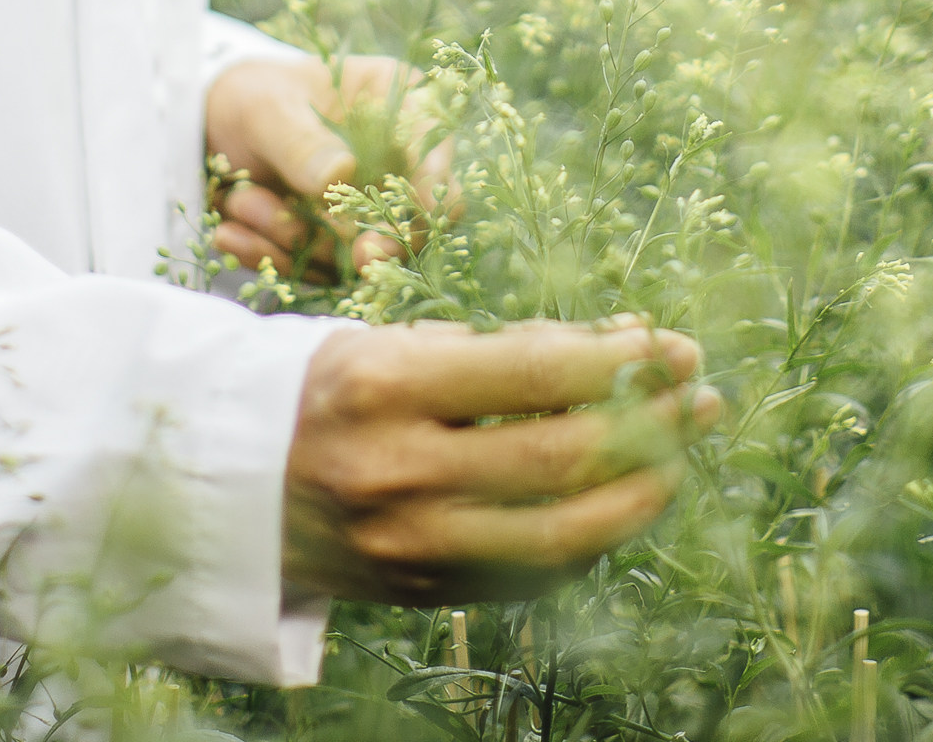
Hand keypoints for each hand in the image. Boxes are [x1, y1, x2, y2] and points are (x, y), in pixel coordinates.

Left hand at [205, 54, 453, 281]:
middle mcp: (393, 165)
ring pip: (358, 251)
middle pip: (417, 216)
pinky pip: (315, 270)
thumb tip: (341, 174)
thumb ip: (301, 141)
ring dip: (298, 237)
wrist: (210, 131)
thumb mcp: (267, 109)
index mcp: (396, 108)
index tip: (419, 209)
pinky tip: (230, 233)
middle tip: (364, 257)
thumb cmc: (253, 99)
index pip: (433, 145)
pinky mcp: (333, 247)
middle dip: (387, 240)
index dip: (433, 180)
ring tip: (241, 200)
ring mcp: (365, 212)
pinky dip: (272, 256)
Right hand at [282, 319, 721, 603]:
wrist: (231, 488)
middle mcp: (398, 471)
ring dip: (642, 492)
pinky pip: (533, 574)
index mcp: (385, 386)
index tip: (674, 347)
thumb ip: (506, 348)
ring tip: (682, 454)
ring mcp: (411, 543)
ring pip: (563, 532)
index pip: (535, 373)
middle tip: (701, 398)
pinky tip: (622, 504)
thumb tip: (625, 342)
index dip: (621, 361)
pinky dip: (591, 538)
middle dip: (651, 426)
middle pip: (562, 456)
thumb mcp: (396, 342)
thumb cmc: (325, 393)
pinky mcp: (422, 592)